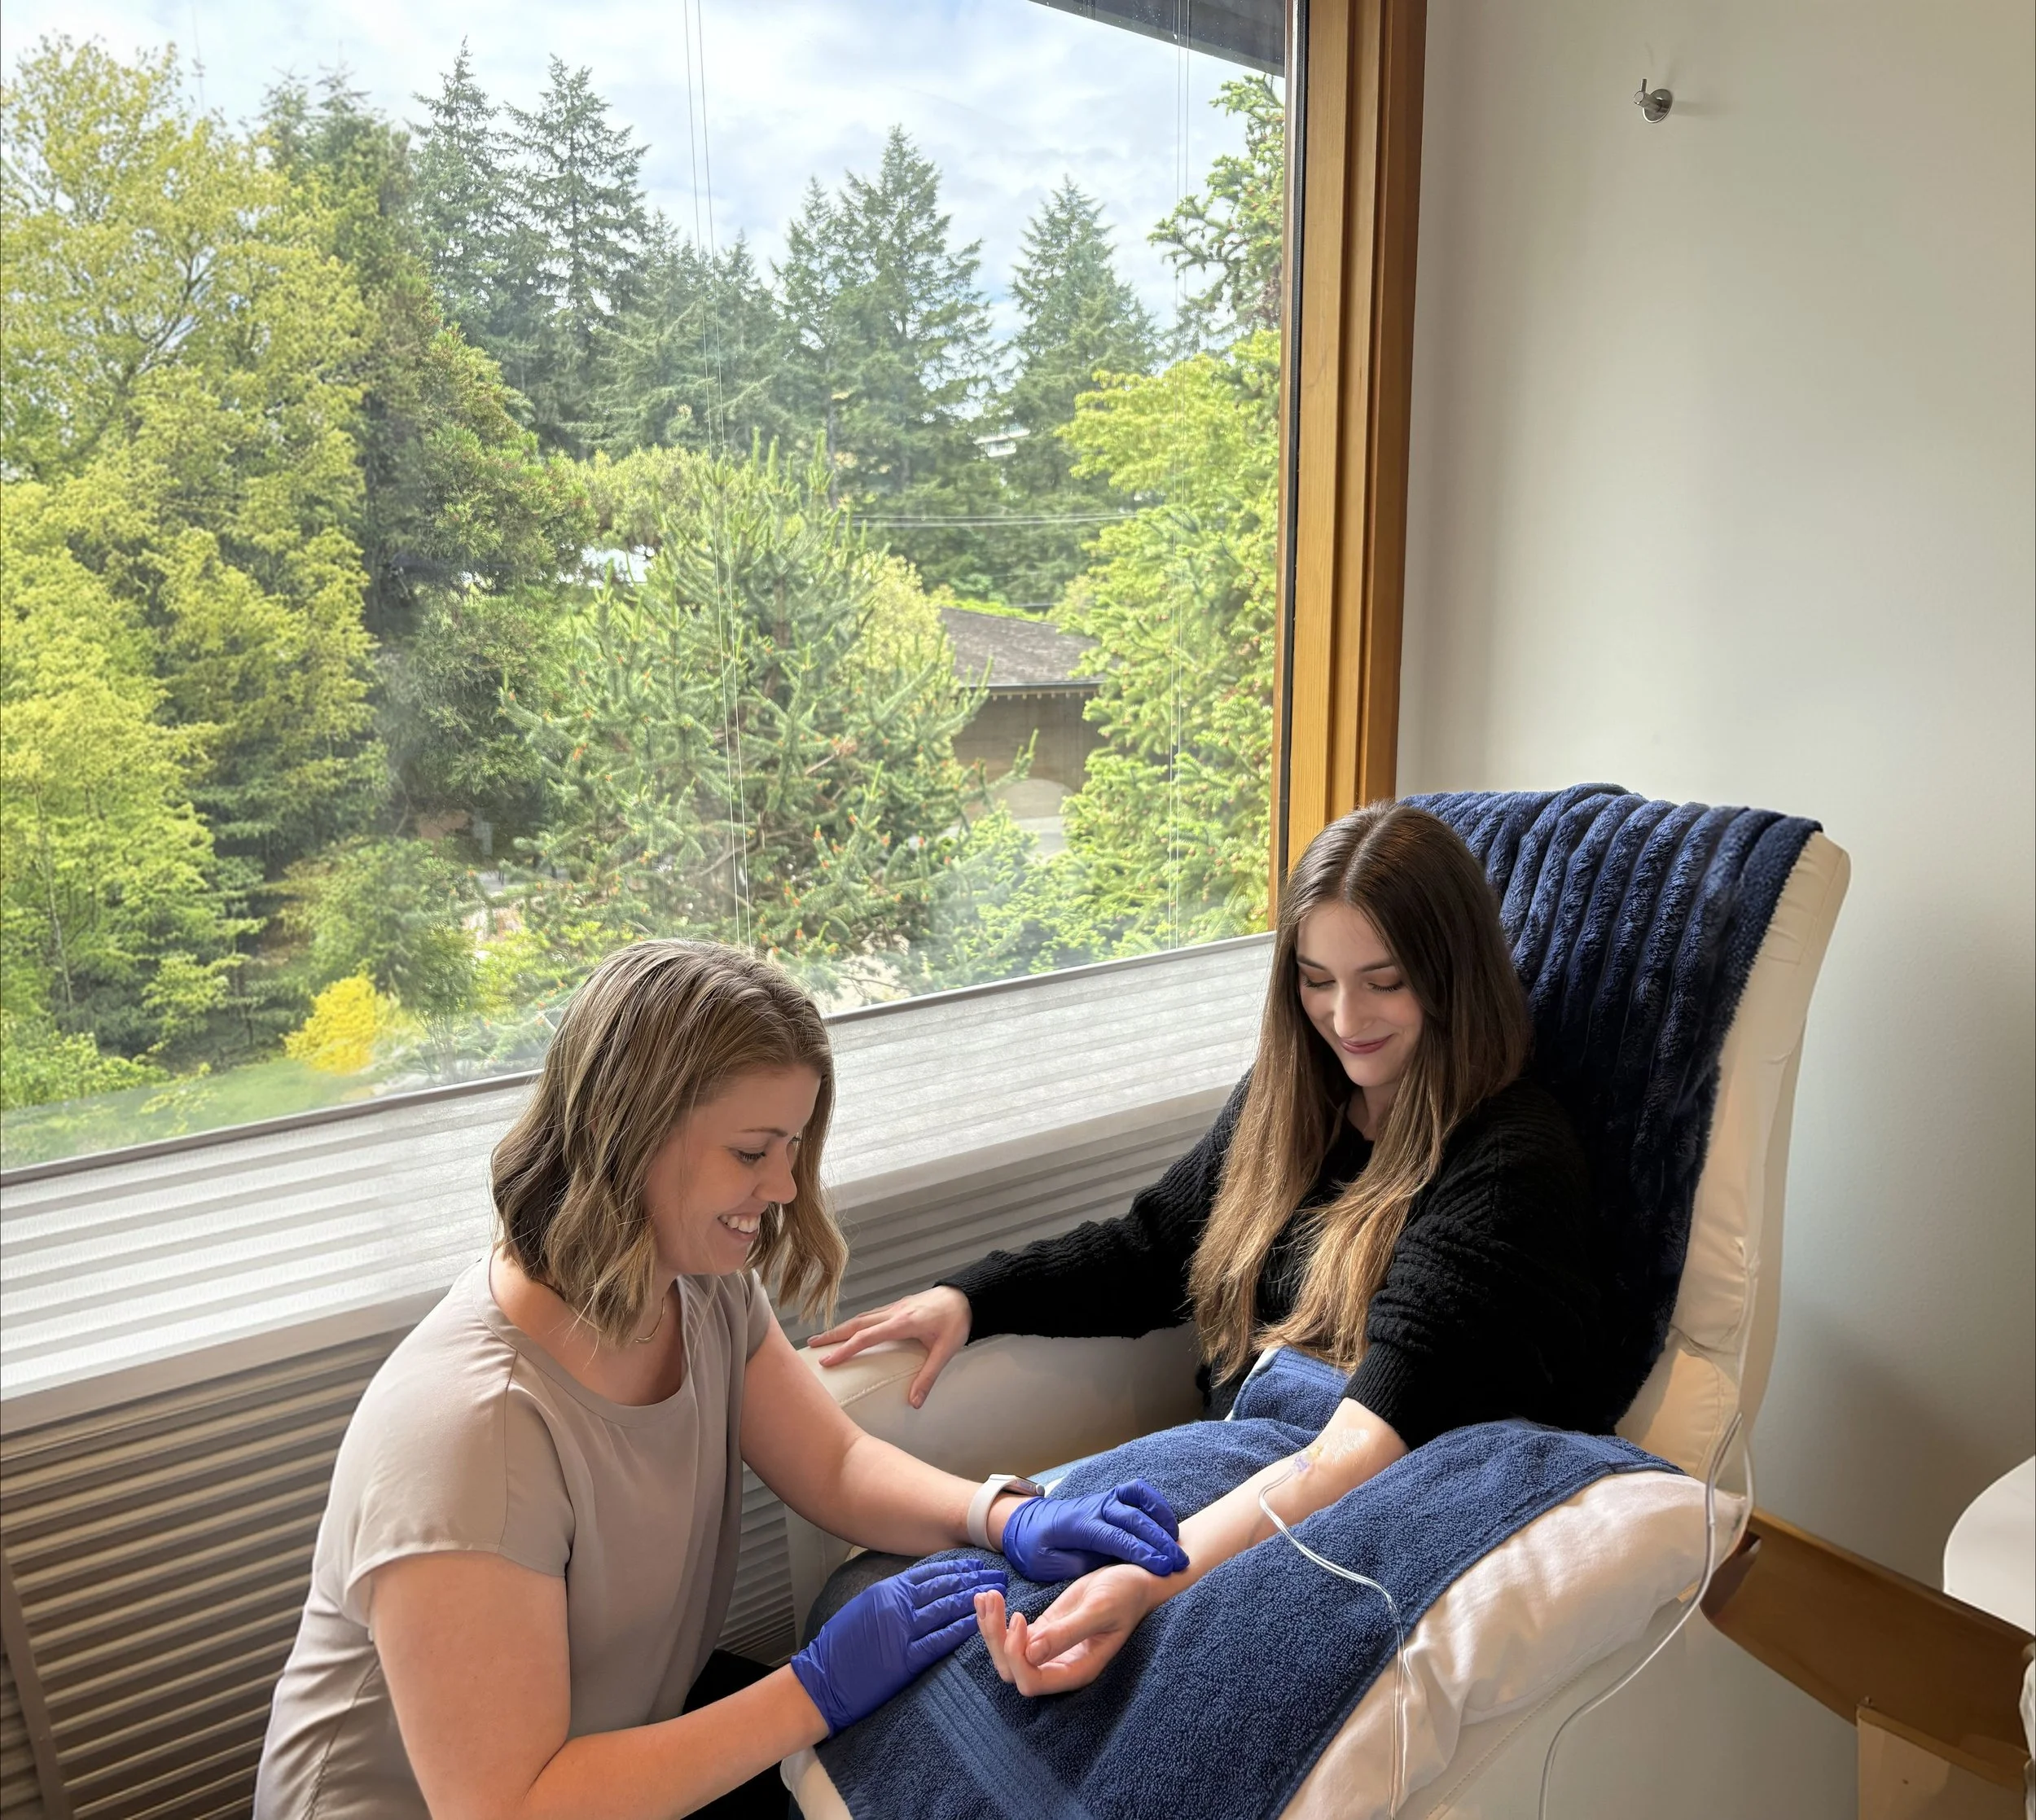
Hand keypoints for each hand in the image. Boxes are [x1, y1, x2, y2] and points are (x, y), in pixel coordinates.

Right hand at [789, 1559, 1004, 1735]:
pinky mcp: (904, 1660)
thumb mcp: (863, 1607)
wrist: (821, 1682)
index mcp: (886, 1590)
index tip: (978, 1564)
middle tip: (999, 1576)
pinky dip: (960, 1631)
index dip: (958, 1567)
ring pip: (945, 1609)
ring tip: (998, 1596)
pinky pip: (938, 1641)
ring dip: (975, 1601)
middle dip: (975, 1580)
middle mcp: (896, 1605)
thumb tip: (919, 1588)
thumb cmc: (839, 1647)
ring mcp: (900, 1632)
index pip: (930, 1573)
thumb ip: (891, 1596)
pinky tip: (978, 1625)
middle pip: (944, 1587)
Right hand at [807, 1286, 971, 1406]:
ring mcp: (895, 1307)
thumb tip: (914, 1402)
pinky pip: (871, 1315)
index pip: (866, 1338)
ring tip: (824, 1339)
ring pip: (862, 1318)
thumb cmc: (957, 1321)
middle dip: (832, 1335)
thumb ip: (928, 1376)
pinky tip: (851, 1330)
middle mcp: (894, 1312)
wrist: (967, 1295)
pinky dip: (855, 1323)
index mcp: (902, 1323)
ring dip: (841, 1328)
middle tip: (811, 1346)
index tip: (826, 1361)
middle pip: (856, 1324)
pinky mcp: (899, 1306)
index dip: (845, 1350)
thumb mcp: (946, 1351)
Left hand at [972, 1564, 1160, 1696]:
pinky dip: (996, 1619)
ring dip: (991, 1629)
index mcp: (1076, 1671)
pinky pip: (1013, 1636)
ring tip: (985, 1597)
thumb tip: (1031, 1652)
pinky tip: (988, 1597)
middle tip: (993, 1600)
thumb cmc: (1125, 1595)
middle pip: (1013, 1672)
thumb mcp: (1099, 1610)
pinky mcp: (1044, 1632)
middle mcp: (1060, 1667)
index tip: (1020, 1618)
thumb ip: (1067, 1632)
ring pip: (1007, 1655)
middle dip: (996, 1640)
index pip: (1031, 1682)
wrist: (1136, 1580)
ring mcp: (1050, 1650)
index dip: (1017, 1656)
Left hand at [998, 1480, 1188, 1581]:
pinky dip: (1156, 1505)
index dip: (1140, 1551)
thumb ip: (1074, 1566)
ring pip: (1139, 1498)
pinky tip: (1168, 1525)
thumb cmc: (1036, 1549)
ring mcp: (1104, 1500)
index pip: (1115, 1537)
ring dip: (1161, 1518)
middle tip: (1179, 1562)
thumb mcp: (1046, 1564)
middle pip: (1133, 1518)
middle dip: (1158, 1540)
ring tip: (1177, 1543)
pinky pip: (1138, 1493)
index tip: (1162, 1567)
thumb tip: (1100, 1569)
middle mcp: (1094, 1508)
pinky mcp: (1111, 1498)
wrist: (1027, 1523)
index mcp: (1078, 1526)